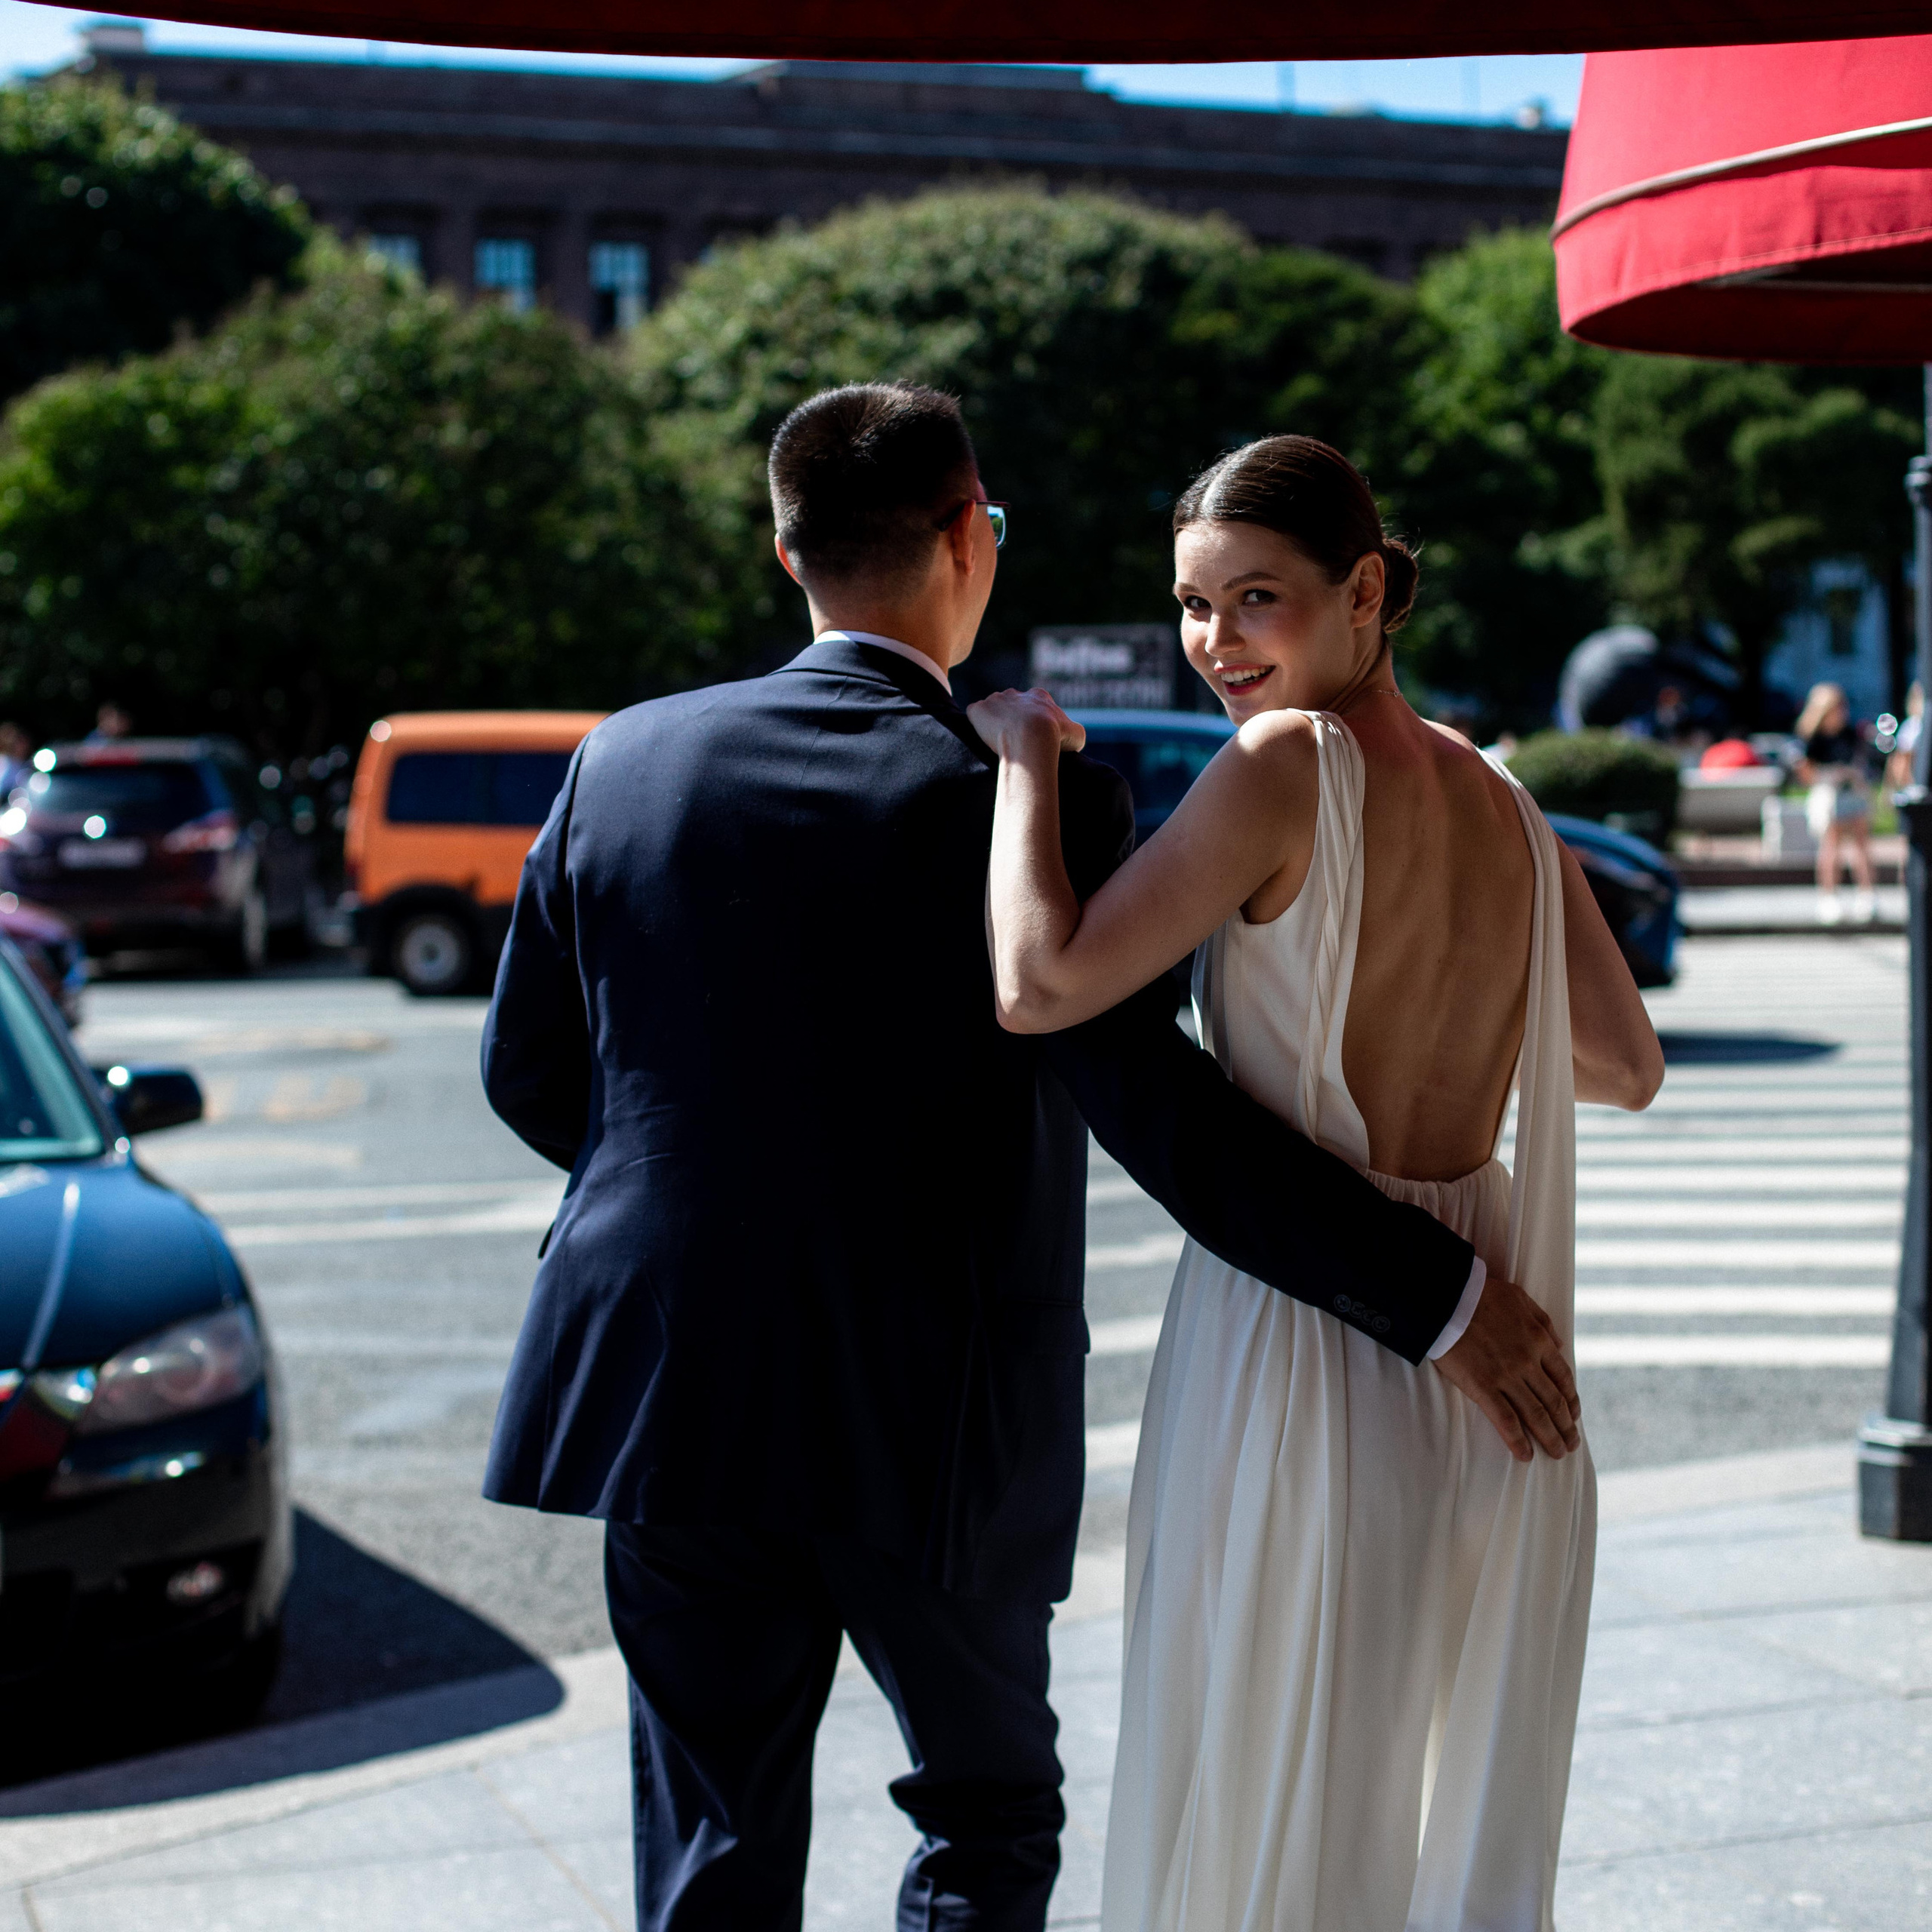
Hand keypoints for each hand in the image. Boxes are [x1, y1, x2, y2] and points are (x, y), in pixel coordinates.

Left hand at [967, 688, 1085, 760]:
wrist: (1031, 737)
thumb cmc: (1055, 736)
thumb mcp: (1076, 735)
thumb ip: (1074, 733)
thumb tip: (1073, 740)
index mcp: (1037, 696)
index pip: (1034, 704)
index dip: (1033, 721)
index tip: (1033, 736)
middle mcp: (1014, 693)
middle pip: (1011, 705)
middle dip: (1011, 720)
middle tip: (1014, 740)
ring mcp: (994, 699)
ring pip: (991, 710)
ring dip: (993, 723)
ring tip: (997, 742)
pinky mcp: (977, 710)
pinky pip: (974, 715)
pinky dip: (976, 725)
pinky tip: (982, 738)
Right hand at [1431, 1274, 1581, 1463]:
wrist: (1447, 1298)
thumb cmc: (1480, 1293)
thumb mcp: (1519, 1297)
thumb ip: (1542, 1320)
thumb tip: (1559, 1343)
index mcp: (1539, 1340)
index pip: (1563, 1377)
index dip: (1571, 1400)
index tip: (1574, 1416)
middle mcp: (1528, 1362)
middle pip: (1555, 1401)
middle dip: (1566, 1426)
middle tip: (1571, 1444)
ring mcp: (1507, 1377)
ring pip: (1536, 1414)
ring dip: (1550, 1437)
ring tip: (1558, 1454)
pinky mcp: (1483, 1387)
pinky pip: (1506, 1419)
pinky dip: (1518, 1440)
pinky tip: (1525, 1455)